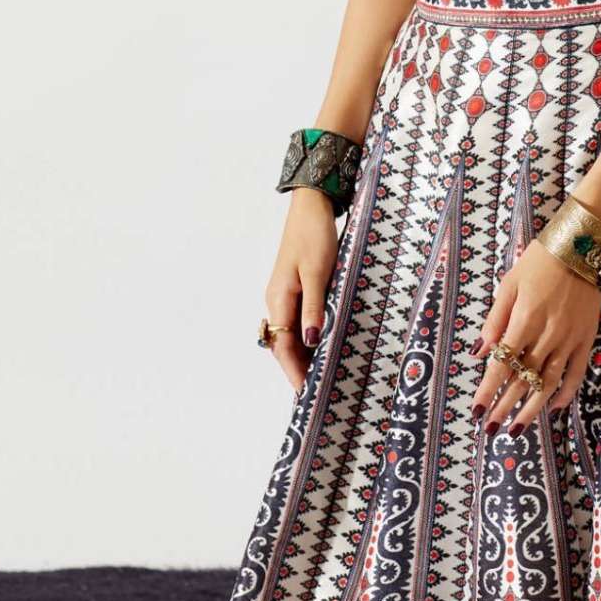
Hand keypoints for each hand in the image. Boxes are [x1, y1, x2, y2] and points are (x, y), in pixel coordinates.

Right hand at [264, 187, 339, 391]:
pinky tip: (322, 343)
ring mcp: (285, 294)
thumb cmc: (314, 236)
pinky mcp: (295, 287)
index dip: (294, 370)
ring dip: (303, 354)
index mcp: (279, 299)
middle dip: (298, 368)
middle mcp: (277, 300)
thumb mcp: (317, 272)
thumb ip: (314, 306)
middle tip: (317, 392)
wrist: (311, 207)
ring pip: (291, 333)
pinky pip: (298, 319)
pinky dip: (308, 335)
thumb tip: (311, 340)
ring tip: (322, 375)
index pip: (284, 345)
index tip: (306, 392)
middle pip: (284, 343)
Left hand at [469, 237, 600, 436]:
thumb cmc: (540, 261)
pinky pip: (576, 372)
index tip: (476, 412)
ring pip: (549, 383)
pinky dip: (565, 393)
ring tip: (516, 429)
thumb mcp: (509, 283)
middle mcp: (548, 334)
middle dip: (504, 406)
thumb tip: (480, 353)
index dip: (488, 390)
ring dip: (531, 409)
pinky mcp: (587, 338)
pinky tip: (553, 408)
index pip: (502, 364)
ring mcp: (570, 339)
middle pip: (523, 379)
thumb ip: (495, 320)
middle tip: (490, 429)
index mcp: (525, 320)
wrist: (583, 247)